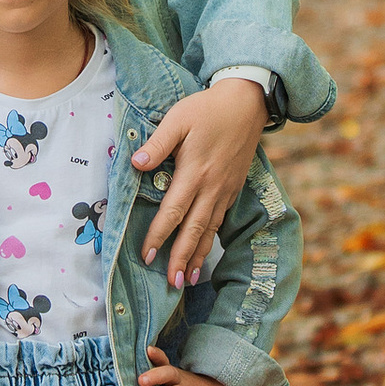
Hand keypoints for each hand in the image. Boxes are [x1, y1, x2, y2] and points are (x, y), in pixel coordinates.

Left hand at [132, 78, 266, 287]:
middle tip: (171, 282)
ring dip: (198, 255)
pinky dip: (211, 239)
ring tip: (188, 278)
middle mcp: (211, 187)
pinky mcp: (233, 188)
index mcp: (194, 172)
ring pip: (209, 229)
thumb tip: (137, 164)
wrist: (247, 103)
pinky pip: (220, 220)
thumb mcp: (178, 119)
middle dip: (181, 257)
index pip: (173, 211)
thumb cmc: (207, 109)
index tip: (147, 255)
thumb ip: (158, 143)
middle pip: (194, 229)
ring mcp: (225, 190)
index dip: (159, 235)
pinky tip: (204, 251)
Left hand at [139, 354, 235, 385]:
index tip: (148, 350)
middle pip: (169, 373)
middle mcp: (179, 380)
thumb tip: (142, 357)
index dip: (156, 355)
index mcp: (172, 373)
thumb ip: (157, 371)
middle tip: (140, 381)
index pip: (163, 361)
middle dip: (155, 376)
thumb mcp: (174, 378)